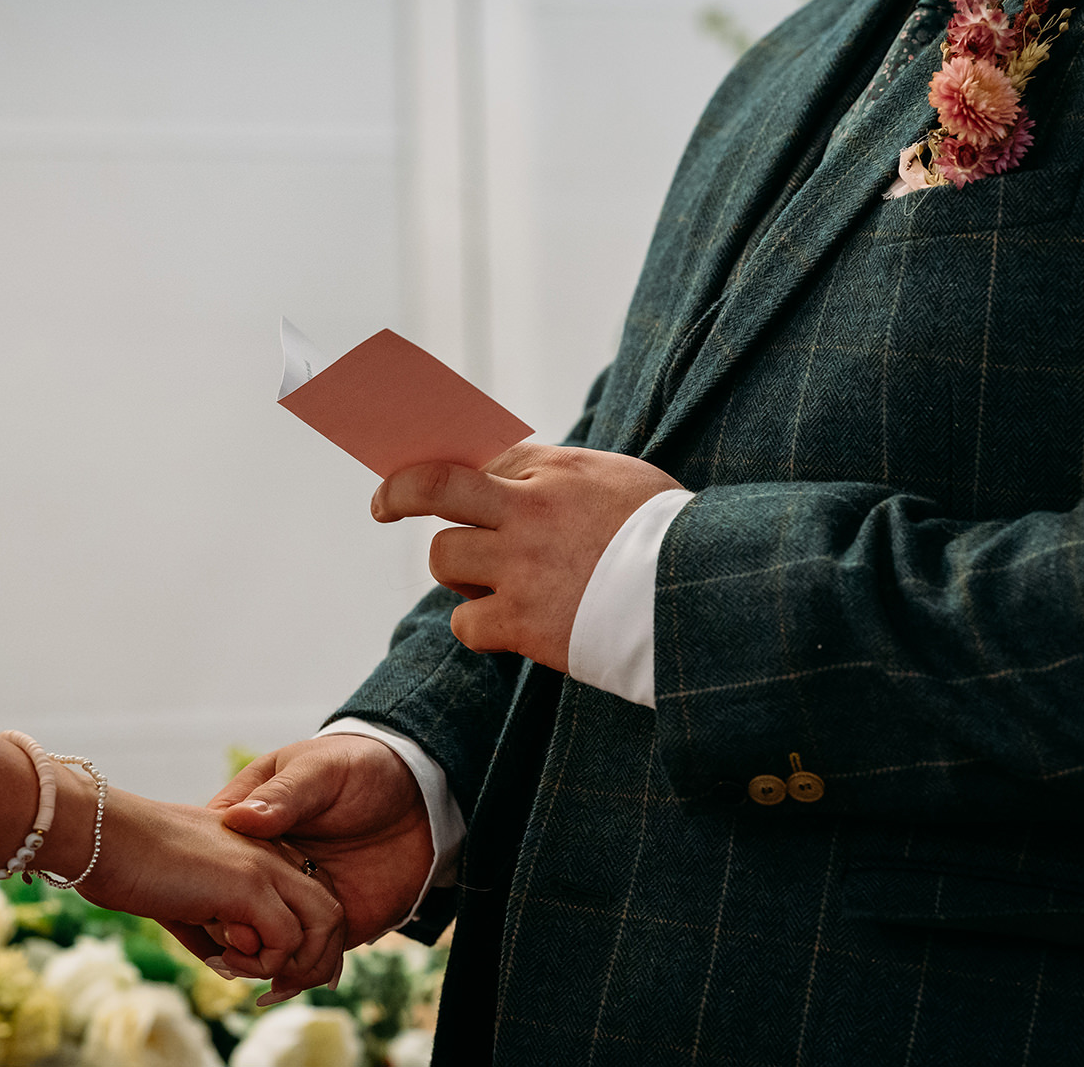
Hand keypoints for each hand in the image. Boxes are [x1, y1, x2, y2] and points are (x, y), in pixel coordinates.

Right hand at [74, 791, 345, 995]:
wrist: (101, 832)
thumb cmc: (130, 864)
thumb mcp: (183, 897)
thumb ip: (212, 925)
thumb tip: (228, 965)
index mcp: (261, 848)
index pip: (313, 896)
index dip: (307, 941)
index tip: (281, 974)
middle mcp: (273, 852)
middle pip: (332, 912)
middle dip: (314, 960)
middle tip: (275, 986)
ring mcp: (265, 865)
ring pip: (324, 925)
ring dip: (290, 963)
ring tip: (241, 967)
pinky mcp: (248, 884)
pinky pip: (285, 940)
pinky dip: (261, 963)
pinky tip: (223, 958)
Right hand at [213, 735, 434, 1002]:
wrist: (419, 794)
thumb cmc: (361, 766)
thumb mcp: (320, 771)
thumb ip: (283, 796)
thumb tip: (239, 819)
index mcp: (252, 820)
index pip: (212, 857)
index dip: (206, 885)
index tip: (216, 905)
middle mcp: (265, 861)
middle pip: (230, 906)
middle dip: (230, 935)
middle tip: (239, 950)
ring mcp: (294, 892)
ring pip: (264, 938)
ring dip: (261, 960)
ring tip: (266, 972)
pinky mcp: (327, 916)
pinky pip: (304, 952)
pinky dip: (297, 969)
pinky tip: (289, 979)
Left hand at [372, 443, 682, 671]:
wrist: (699, 596)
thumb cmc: (669, 538)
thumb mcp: (621, 480)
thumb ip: (565, 475)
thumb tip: (518, 474)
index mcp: (556, 469)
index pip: (480, 457)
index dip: (450, 468)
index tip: (422, 476)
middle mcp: (529, 510)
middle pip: (434, 487)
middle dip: (399, 492)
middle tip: (384, 505)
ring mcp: (522, 566)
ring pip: (445, 559)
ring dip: (459, 573)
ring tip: (490, 583)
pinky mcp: (524, 621)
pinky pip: (465, 621)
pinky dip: (478, 625)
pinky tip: (507, 625)